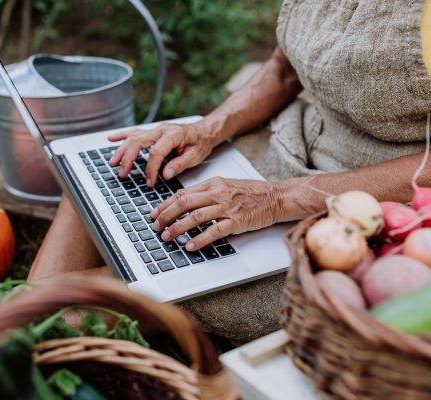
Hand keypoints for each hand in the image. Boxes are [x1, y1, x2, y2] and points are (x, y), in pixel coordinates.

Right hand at [107, 119, 221, 186]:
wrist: (205, 131)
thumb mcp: (196, 156)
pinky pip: (135, 132)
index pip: (156, 152)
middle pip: (138, 142)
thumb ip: (180, 164)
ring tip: (113, 162)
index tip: (150, 181)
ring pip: (133, 137)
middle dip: (128, 159)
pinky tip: (112, 139)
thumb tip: (166, 174)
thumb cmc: (201, 143)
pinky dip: (122, 136)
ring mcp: (156, 129)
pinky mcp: (153, 132)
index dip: (151, 169)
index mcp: (174, 134)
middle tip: (123, 173)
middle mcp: (162, 129)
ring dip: (121, 150)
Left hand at [150, 177, 279, 250]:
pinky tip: (190, 245)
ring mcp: (227, 207)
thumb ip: (206, 192)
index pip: (182, 193)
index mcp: (213, 184)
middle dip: (166, 216)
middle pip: (185, 203)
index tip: (154, 214)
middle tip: (156, 227)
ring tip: (167, 237)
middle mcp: (218, 193)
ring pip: (196, 216)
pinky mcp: (237, 221)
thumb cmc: (251, 193)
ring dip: (178, 228)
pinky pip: (215, 231)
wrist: (276, 197)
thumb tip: (184, 202)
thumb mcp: (225, 185)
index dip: (165, 204)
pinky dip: (200, 239)